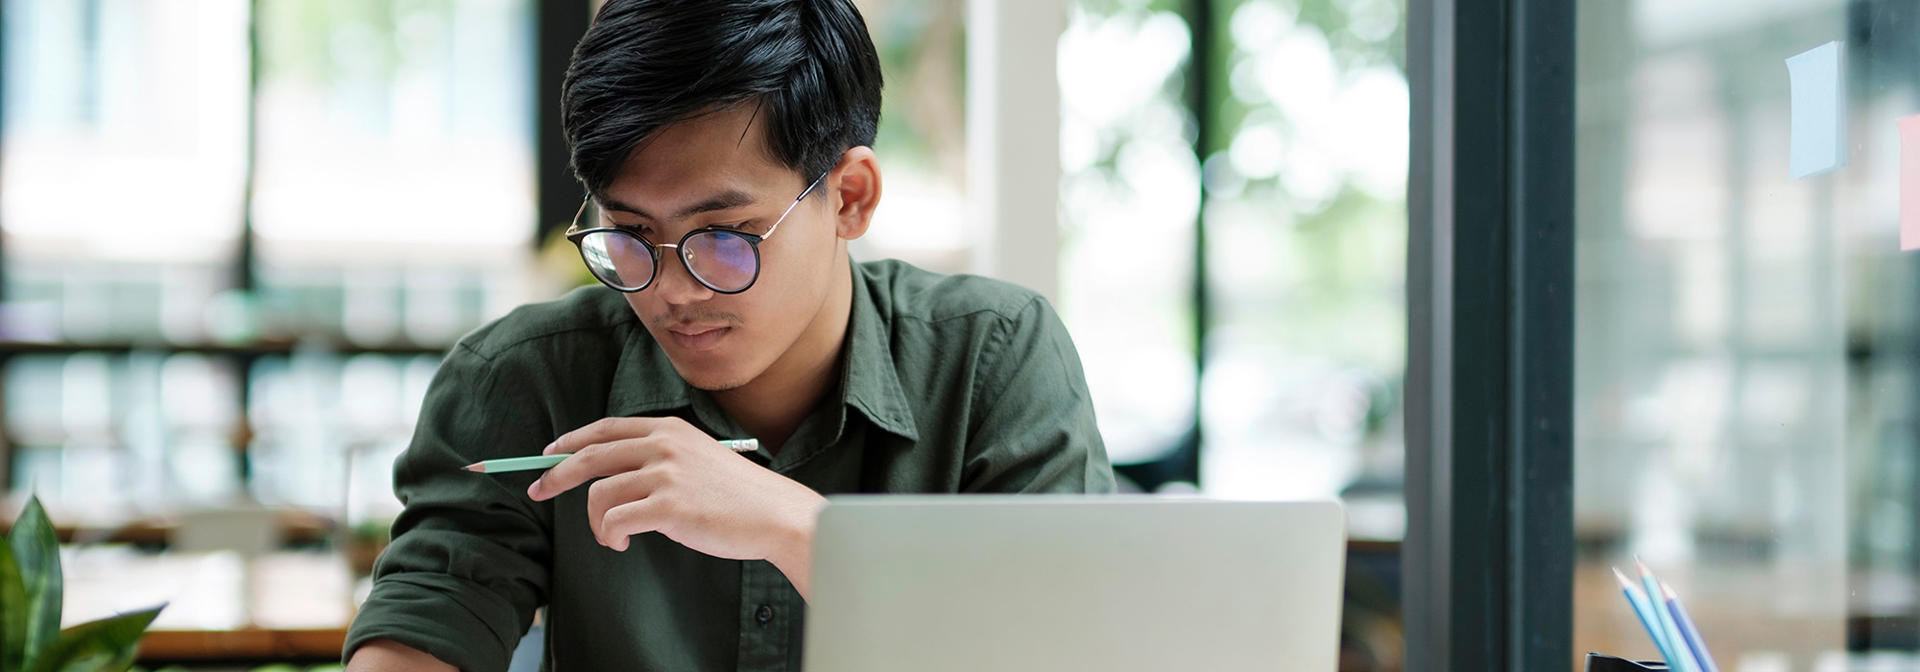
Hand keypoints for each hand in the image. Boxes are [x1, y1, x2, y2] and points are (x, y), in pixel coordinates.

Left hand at [525, 417, 825, 594]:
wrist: (775, 514)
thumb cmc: (737, 495)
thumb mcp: (697, 458)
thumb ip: (659, 457)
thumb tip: (609, 475)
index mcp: (669, 429)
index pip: (605, 428)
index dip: (569, 441)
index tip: (547, 455)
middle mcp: (664, 445)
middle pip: (590, 455)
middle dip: (555, 475)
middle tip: (537, 492)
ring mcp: (666, 474)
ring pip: (599, 494)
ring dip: (594, 522)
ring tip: (611, 536)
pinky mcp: (668, 506)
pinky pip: (616, 521)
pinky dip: (611, 536)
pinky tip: (624, 543)